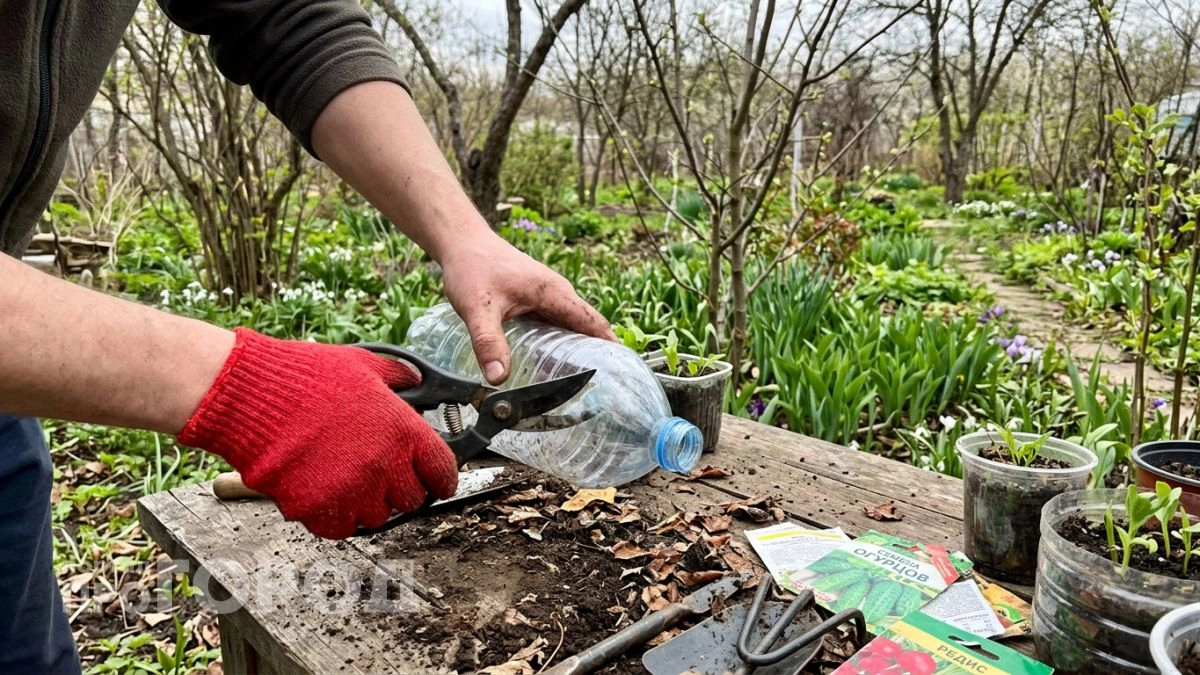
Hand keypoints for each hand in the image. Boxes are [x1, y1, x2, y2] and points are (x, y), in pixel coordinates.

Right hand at [177, 328, 457, 537]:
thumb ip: (396, 377)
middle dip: (400, 489)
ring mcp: (351, 492)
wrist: (251, 396)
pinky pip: (339, 527)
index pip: (443, 472)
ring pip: (376, 517)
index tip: (436, 481)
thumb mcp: (362, 365)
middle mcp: (384, 467)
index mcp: (403, 432)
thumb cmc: (303, 377)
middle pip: (411, 500)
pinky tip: (322, 490)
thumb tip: (415, 379)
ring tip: (346, 479)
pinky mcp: (317, 511)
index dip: (441, 478)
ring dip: (366, 503)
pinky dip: (334, 515)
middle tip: (382, 475)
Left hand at [439, 231, 615, 383]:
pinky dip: (558, 344)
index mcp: (553, 293)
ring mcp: (546, 297)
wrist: (461, 243)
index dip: (610, 347)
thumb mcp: (478, 308)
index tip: (623, 372)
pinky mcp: (534, 301)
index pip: (593, 323)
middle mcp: (556, 294)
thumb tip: (499, 378)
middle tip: (600, 390)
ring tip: (578, 385)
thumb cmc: (472, 267)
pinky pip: (554, 326)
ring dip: (576, 352)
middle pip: (586, 329)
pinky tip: (549, 365)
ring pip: (569, 328)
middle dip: (596, 357)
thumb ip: (488, 342)